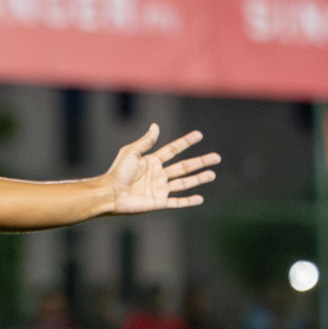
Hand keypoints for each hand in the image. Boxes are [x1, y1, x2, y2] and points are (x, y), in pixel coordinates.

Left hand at [105, 124, 220, 213]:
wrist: (110, 194)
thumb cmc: (117, 172)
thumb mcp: (131, 153)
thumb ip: (145, 141)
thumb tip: (156, 126)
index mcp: (152, 161)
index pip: (173, 150)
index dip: (186, 142)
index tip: (199, 135)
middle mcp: (158, 174)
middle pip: (184, 167)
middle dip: (200, 162)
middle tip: (217, 157)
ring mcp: (159, 189)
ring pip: (184, 183)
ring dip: (199, 179)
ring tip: (213, 174)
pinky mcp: (158, 202)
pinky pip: (176, 202)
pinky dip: (188, 201)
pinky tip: (200, 198)